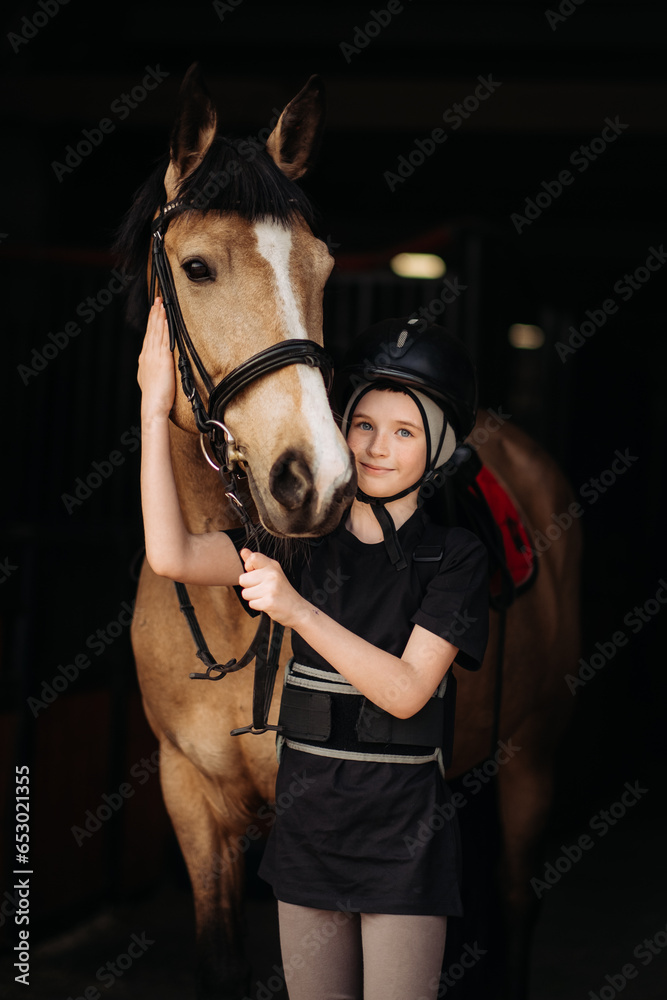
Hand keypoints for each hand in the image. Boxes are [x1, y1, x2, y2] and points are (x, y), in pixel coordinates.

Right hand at [138, 297, 174, 417]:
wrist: (153, 406)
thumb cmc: (155, 398)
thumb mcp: (151, 379)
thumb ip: (154, 368)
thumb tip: (158, 364)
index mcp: (145, 359)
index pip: (149, 336)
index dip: (152, 323)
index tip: (154, 311)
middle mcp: (148, 355)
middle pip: (152, 330)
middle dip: (154, 314)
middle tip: (158, 300)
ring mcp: (154, 356)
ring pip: (156, 332)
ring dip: (159, 316)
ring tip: (161, 304)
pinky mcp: (162, 359)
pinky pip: (163, 339)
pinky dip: (164, 327)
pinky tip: (165, 318)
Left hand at [239, 549, 306, 627]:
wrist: (297, 609)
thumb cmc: (282, 591)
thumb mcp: (272, 572)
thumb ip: (257, 562)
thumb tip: (244, 551)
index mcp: (273, 566)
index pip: (253, 558)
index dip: (248, 566)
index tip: (256, 573)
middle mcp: (272, 575)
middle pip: (243, 579)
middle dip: (249, 587)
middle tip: (263, 589)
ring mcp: (271, 588)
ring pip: (245, 593)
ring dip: (253, 597)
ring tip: (266, 596)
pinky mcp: (269, 602)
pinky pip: (251, 604)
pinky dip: (258, 606)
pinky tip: (268, 603)